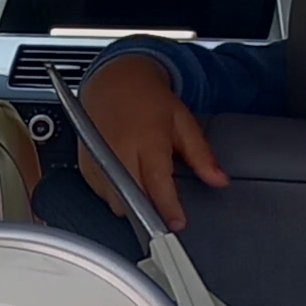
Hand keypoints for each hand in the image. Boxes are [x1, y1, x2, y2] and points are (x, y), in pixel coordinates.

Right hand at [78, 54, 229, 230]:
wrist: (115, 82)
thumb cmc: (148, 100)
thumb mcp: (183, 122)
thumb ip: (201, 155)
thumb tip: (219, 180)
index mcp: (146, 139)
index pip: (157, 182)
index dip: (168, 207)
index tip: (177, 223)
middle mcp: (118, 151)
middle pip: (133, 198)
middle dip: (149, 209)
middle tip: (164, 206)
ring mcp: (98, 159)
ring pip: (115, 202)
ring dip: (132, 203)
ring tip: (143, 183)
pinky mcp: (86, 166)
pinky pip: (102, 195)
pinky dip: (116, 194)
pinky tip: (127, 177)